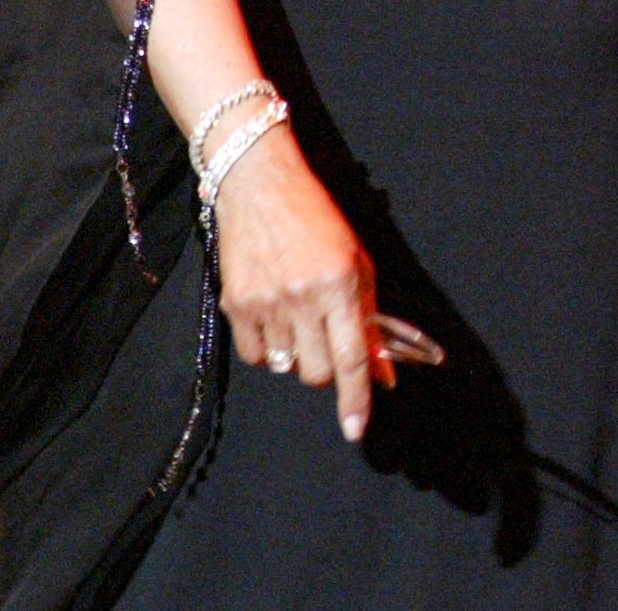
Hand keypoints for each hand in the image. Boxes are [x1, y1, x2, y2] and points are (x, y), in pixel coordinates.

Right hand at [212, 128, 390, 440]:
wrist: (261, 187)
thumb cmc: (318, 221)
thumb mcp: (357, 264)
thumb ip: (369, 319)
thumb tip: (383, 372)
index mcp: (340, 285)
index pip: (352, 358)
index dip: (356, 399)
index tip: (356, 430)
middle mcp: (303, 298)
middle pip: (318, 373)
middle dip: (328, 369)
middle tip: (328, 340)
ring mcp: (266, 304)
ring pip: (286, 367)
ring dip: (298, 354)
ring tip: (299, 317)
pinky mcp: (235, 305)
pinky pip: (255, 356)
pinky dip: (268, 349)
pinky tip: (273, 318)